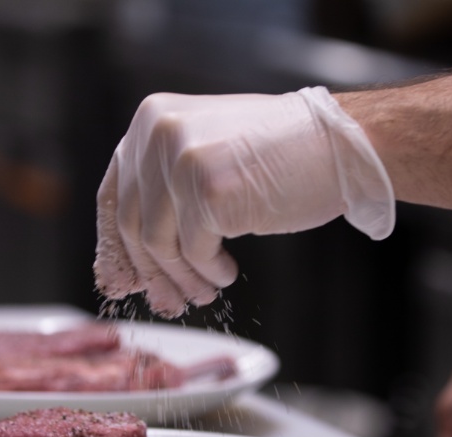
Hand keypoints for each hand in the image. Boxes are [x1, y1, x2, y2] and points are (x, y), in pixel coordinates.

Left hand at [94, 87, 393, 316]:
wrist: (338, 145)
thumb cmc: (278, 158)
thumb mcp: (205, 159)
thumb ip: (163, 194)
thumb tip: (127, 266)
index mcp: (150, 121)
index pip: (112, 196)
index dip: (114, 247)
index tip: (124, 282)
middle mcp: (158, 132)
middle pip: (130, 224)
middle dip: (150, 274)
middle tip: (167, 301)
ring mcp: (181, 159)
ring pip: (157, 244)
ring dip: (181, 279)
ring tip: (202, 293)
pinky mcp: (207, 190)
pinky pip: (193, 251)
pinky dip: (208, 270)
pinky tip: (226, 273)